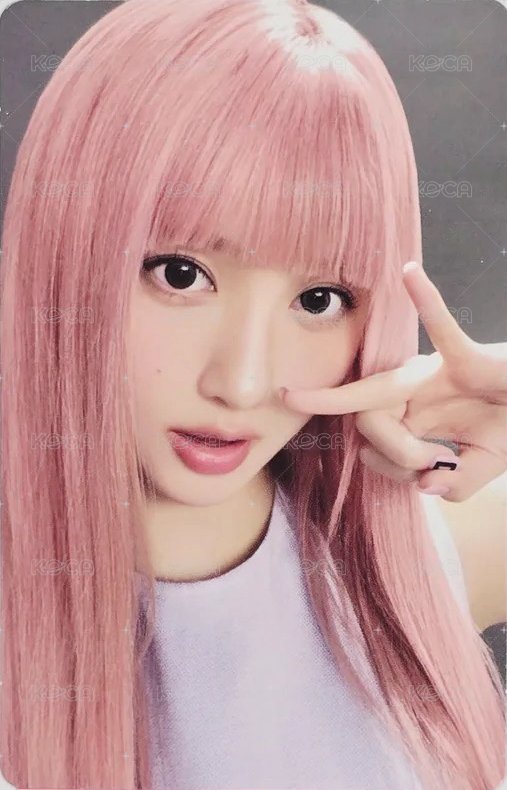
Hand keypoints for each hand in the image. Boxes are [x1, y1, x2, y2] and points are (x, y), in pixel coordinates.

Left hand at [281, 262, 506, 501]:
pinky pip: (442, 326)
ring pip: (383, 395)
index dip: (390, 465)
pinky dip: (427, 301)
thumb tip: (424, 486)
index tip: (426, 476)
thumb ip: (456, 485)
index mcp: (413, 416)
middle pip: (365, 419)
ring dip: (403, 443)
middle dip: (392, 455)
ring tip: (442, 456)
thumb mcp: (481, 469)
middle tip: (431, 466)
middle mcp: (413, 393)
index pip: (370, 438)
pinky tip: (411, 274)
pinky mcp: (466, 356)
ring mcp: (434, 373)